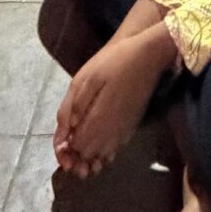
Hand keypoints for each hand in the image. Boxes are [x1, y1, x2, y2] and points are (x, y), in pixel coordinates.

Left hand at [53, 32, 168, 177]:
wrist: (148, 56)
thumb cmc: (115, 61)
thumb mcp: (87, 77)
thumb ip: (75, 105)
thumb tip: (68, 129)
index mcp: (98, 117)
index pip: (78, 146)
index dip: (67, 150)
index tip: (62, 145)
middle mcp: (112, 130)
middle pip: (90, 154)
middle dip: (78, 156)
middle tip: (70, 148)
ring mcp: (124, 130)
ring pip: (103, 155)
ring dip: (91, 155)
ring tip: (83, 148)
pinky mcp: (132, 127)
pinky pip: (116, 148)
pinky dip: (105, 151)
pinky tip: (100, 143)